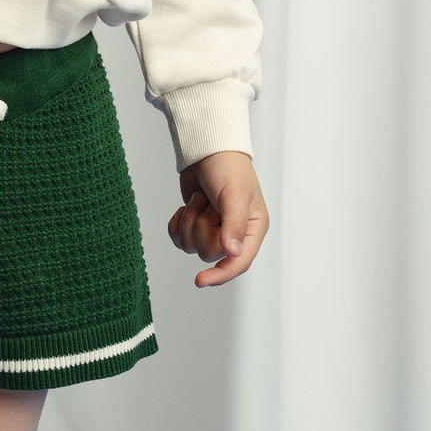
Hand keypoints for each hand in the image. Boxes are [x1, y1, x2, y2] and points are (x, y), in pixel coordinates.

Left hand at [168, 150, 267, 286]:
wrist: (207, 150)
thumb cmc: (228, 168)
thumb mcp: (234, 194)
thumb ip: (234, 225)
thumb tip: (232, 253)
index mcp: (253, 229)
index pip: (239, 262)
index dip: (221, 274)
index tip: (200, 281)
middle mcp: (234, 234)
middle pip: (209, 253)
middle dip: (201, 226)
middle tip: (208, 204)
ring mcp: (213, 230)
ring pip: (191, 247)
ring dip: (189, 220)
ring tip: (200, 199)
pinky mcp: (194, 224)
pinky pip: (178, 239)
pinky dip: (177, 222)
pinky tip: (185, 206)